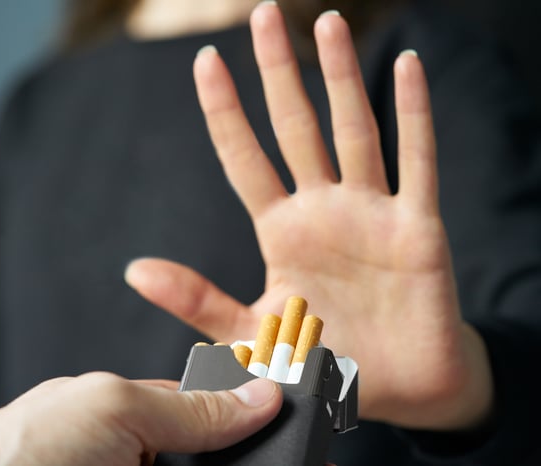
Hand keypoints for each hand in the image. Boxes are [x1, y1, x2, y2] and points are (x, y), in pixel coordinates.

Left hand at [0, 374, 281, 465]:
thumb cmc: (25, 447)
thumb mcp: (119, 410)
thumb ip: (191, 409)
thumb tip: (259, 394)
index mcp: (139, 416)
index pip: (215, 420)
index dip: (257, 427)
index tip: (297, 439)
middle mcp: (141, 456)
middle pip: (210, 459)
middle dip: (245, 458)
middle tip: (292, 462)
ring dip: (233, 465)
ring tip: (274, 462)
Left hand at [124, 3, 493, 430]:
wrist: (397, 391)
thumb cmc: (325, 362)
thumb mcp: (251, 333)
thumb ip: (197, 301)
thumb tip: (133, 269)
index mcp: (280, 232)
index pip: (245, 158)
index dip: (225, 111)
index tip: (205, 61)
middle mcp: (323, 211)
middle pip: (295, 128)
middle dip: (278, 73)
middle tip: (261, 15)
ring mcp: (370, 213)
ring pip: (353, 130)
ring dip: (341, 77)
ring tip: (326, 23)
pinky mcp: (417, 228)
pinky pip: (417, 162)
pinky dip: (415, 116)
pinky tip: (405, 67)